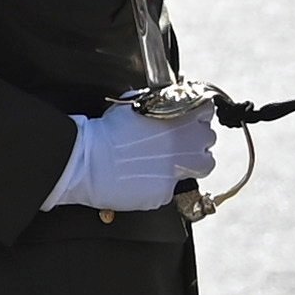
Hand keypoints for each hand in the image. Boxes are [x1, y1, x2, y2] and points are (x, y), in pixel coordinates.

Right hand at [48, 102, 219, 211]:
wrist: (86, 160)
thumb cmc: (106, 131)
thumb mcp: (135, 105)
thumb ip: (159, 104)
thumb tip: (164, 102)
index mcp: (182, 119)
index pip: (208, 112)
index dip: (198, 116)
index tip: (190, 119)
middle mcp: (187, 144)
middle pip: (208, 140)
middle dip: (195, 141)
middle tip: (177, 143)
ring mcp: (179, 170)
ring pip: (202, 166)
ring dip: (191, 163)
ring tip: (168, 162)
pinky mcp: (165, 192)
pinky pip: (172, 187)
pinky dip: (161, 183)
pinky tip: (143, 178)